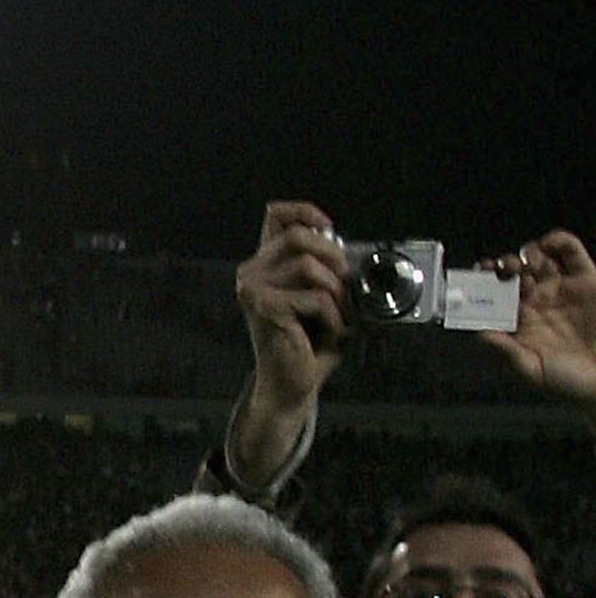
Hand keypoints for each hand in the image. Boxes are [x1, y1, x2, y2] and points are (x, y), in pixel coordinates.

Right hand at [230, 201, 347, 489]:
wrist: (291, 386)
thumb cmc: (307, 345)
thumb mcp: (319, 296)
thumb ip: (325, 267)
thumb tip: (345, 246)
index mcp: (263, 266)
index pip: (275, 215)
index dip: (305, 211)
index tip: (328, 227)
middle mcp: (251, 273)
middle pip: (298, 235)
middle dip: (332, 256)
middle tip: (343, 286)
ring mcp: (252, 290)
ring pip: (309, 265)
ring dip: (335, 292)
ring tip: (337, 315)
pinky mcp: (264, 308)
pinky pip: (314, 297)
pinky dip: (333, 316)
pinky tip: (330, 333)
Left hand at [477, 231, 595, 413]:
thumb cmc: (570, 382)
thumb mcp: (531, 370)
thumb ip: (506, 351)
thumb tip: (479, 333)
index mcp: (522, 324)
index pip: (496, 298)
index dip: (484, 286)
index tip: (476, 278)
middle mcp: (540, 303)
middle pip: (514, 275)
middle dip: (503, 267)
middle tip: (499, 269)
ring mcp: (562, 288)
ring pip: (539, 259)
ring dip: (526, 254)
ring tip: (523, 262)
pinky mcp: (587, 278)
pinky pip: (570, 252)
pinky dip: (558, 240)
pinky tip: (547, 244)